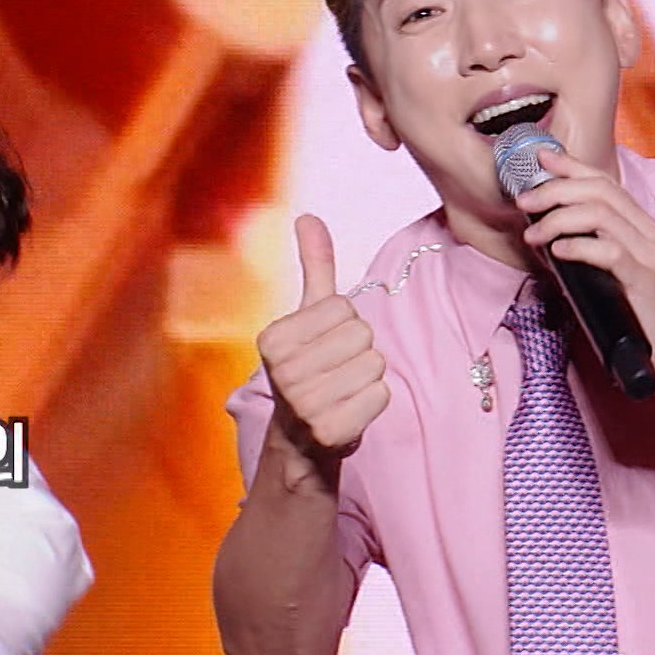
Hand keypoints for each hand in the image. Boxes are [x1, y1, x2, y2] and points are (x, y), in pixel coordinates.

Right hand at [257, 216, 389, 463]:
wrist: (302, 438)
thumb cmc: (311, 367)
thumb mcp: (309, 315)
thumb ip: (315, 265)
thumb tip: (308, 216)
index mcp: (272, 339)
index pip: (344, 307)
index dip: (343, 325)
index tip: (324, 347)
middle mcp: (283, 372)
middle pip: (362, 334)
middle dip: (358, 350)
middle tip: (336, 371)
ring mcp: (305, 405)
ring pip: (375, 363)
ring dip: (368, 377)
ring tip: (342, 391)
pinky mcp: (331, 432)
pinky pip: (382, 394)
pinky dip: (374, 402)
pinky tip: (350, 411)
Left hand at [514, 147, 654, 379]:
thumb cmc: (641, 324)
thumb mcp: (616, 279)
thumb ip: (593, 254)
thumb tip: (548, 239)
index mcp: (647, 230)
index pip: (607, 183)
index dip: (572, 166)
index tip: (540, 158)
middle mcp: (653, 235)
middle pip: (600, 191)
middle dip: (555, 189)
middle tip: (524, 202)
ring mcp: (653, 256)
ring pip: (600, 214)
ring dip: (557, 219)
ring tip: (532, 234)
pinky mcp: (647, 280)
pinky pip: (608, 251)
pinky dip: (577, 246)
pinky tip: (556, 251)